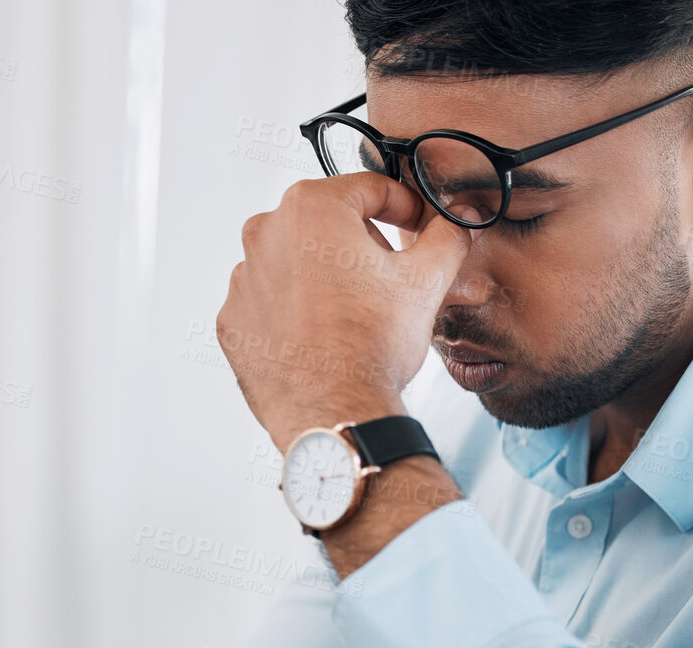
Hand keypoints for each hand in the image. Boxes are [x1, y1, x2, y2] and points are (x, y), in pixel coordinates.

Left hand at [217, 174, 472, 451]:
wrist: (334, 413)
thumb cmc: (374, 345)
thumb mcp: (427, 279)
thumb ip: (448, 235)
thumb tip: (459, 219)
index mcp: (311, 207)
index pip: (369, 190)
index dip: (403, 207)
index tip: (417, 228)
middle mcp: (264, 233)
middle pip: (328, 224)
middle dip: (362, 245)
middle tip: (389, 280)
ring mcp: (242, 280)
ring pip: (296, 264)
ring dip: (325, 279)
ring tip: (355, 315)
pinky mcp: (232, 321)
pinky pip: (270, 304)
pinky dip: (294, 314)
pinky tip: (322, 337)